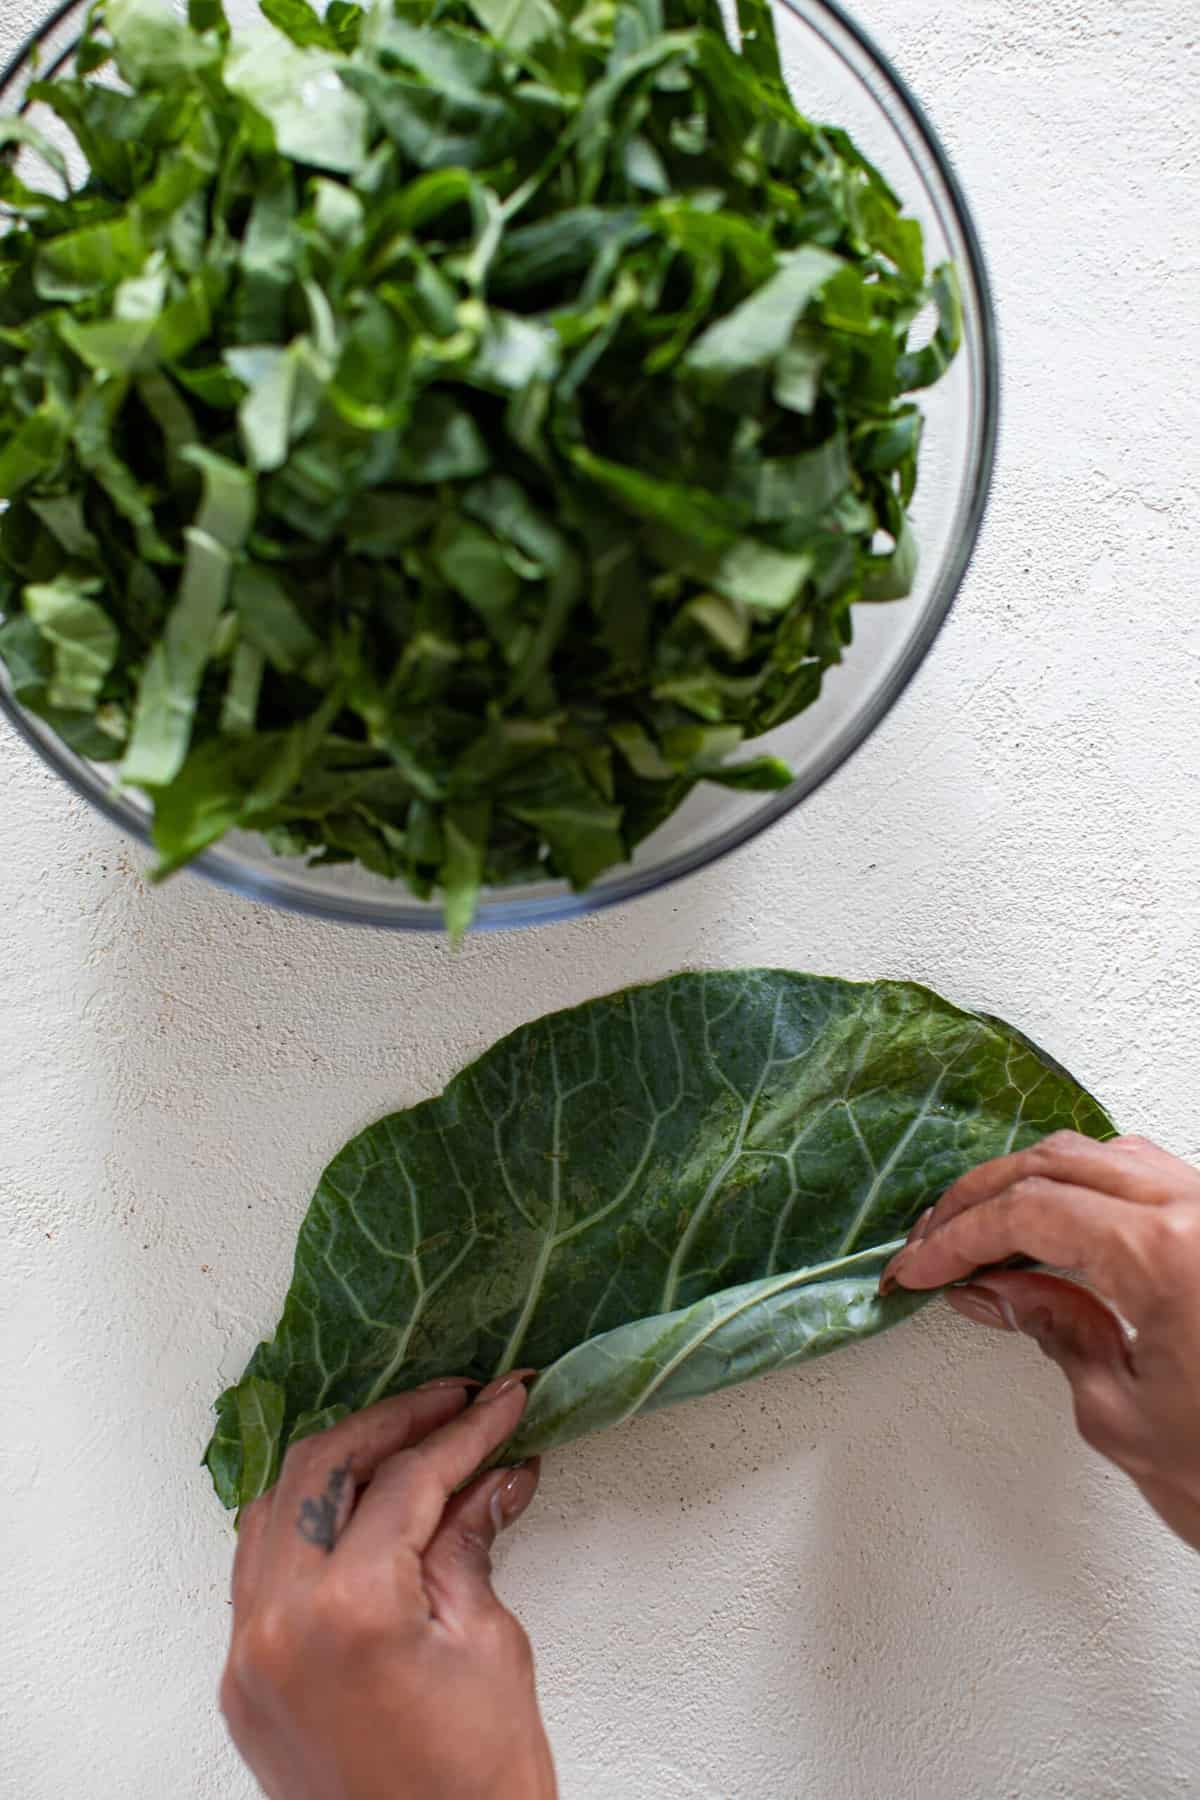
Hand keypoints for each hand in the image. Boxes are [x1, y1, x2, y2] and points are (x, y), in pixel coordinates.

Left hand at [221, 1375, 557, 1799]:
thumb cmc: (474, 1790)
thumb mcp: (489, 1644)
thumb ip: (471, 1541)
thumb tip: (492, 1475)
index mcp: (347, 1611)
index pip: (405, 1480)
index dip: (464, 1432)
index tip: (501, 1402)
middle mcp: (278, 1625)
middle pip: (323, 1470)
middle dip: (394, 1424)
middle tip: (453, 1403)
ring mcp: (249, 1657)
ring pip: (274, 1509)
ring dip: (339, 1464)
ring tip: (404, 1443)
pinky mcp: (243, 1684)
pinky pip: (257, 1569)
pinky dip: (302, 1524)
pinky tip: (351, 1509)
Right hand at [879, 1132, 1199, 1548]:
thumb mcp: (1121, 1415)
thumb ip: (1053, 1332)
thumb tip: (995, 1290)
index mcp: (1169, 1253)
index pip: (1030, 1211)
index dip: (959, 1238)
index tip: (920, 1265)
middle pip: (1056, 1165)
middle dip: (980, 1199)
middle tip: (934, 1241)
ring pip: (1101, 1156)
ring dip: (1031, 1182)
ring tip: (984, 1228)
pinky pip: (1145, 1175)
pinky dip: (1086, 1186)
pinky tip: (1056, 1219)